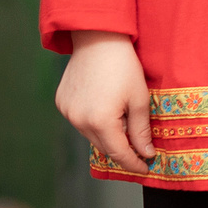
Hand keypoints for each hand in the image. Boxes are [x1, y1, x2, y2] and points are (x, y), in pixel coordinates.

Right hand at [57, 31, 154, 172]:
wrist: (98, 39)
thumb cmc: (124, 66)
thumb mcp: (139, 98)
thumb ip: (141, 130)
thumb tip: (145, 154)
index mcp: (100, 121)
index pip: (118, 152)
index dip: (133, 163)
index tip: (146, 169)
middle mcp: (79, 121)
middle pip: (104, 146)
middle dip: (122, 151)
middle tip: (140, 153)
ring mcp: (67, 112)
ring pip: (91, 135)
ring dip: (108, 136)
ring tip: (125, 130)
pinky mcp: (62, 103)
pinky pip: (80, 121)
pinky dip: (94, 123)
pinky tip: (106, 113)